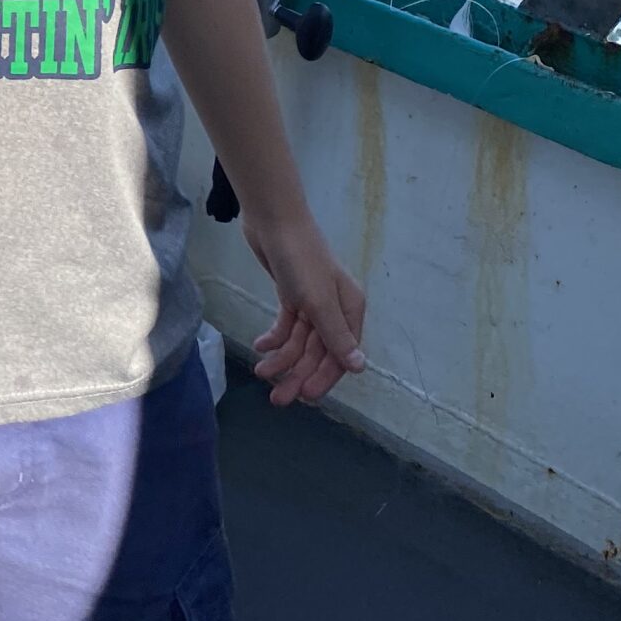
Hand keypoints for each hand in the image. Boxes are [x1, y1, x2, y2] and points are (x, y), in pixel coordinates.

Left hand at [244, 211, 365, 406]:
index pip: (341, 354)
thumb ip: (336, 336)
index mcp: (350, 309)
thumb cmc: (301, 260)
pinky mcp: (291, 295)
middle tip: (276, 398)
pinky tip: (260, 346)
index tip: (305, 396)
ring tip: (260, 370)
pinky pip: (286, 326)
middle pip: (318, 351)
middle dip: (298, 374)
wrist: (273, 221)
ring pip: (299, 341)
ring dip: (281, 358)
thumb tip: (359, 368)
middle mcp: (334, 308)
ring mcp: (312, 302)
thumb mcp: (319, 301)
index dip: (324, 377)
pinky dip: (274, 338)